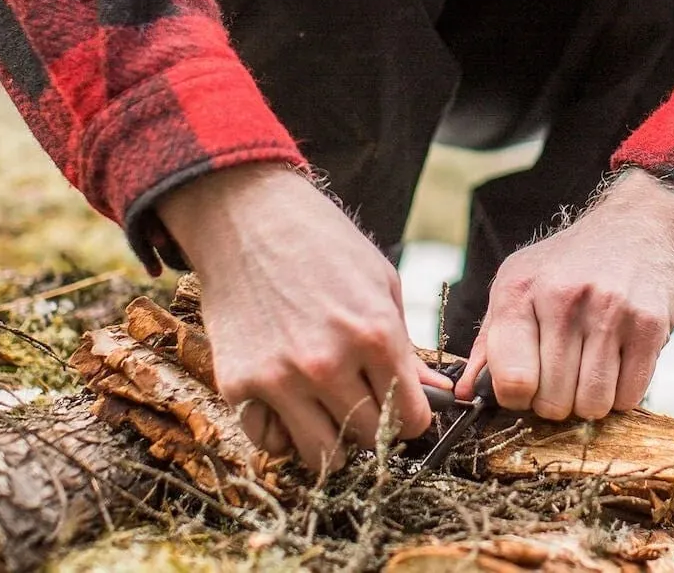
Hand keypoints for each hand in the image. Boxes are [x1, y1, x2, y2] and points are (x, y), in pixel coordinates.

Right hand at [158, 163, 447, 474]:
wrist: (249, 218)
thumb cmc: (323, 243)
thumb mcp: (380, 283)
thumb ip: (406, 346)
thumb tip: (435, 391)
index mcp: (373, 333)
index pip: (411, 418)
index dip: (414, 417)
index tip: (406, 408)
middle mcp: (328, 363)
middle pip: (370, 440)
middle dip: (377, 428)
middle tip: (368, 402)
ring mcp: (279, 379)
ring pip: (323, 455)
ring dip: (334, 440)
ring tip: (331, 407)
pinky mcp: (238, 385)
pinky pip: (271, 442)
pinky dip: (284, 433)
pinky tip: (291, 402)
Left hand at [460, 169, 673, 420]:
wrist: (640, 225)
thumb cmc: (572, 261)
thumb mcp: (520, 282)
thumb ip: (490, 341)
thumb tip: (463, 394)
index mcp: (520, 290)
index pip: (512, 382)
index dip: (518, 397)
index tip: (528, 384)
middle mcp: (562, 297)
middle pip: (553, 402)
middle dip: (558, 400)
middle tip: (566, 372)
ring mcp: (609, 310)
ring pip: (593, 405)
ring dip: (592, 400)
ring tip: (593, 365)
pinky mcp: (649, 325)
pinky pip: (629, 397)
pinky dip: (623, 393)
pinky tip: (619, 360)